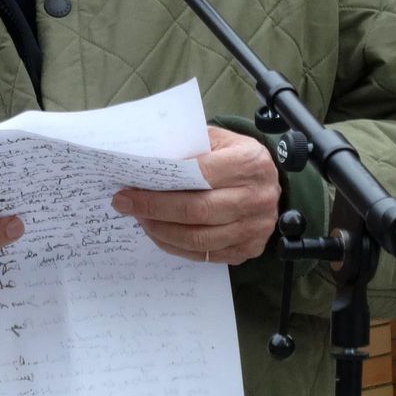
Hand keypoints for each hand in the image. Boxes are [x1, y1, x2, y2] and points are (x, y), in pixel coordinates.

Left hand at [111, 126, 279, 264]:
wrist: (270, 182)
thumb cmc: (235, 156)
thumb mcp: (218, 140)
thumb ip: (188, 147)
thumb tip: (146, 163)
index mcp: (249, 163)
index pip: (199, 176)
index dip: (161, 187)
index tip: (129, 188)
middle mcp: (257, 197)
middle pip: (197, 211)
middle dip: (154, 209)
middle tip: (125, 204)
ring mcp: (255, 227)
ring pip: (199, 239)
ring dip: (161, 231)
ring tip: (140, 219)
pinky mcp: (248, 249)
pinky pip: (205, 255)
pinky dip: (176, 247)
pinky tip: (159, 233)